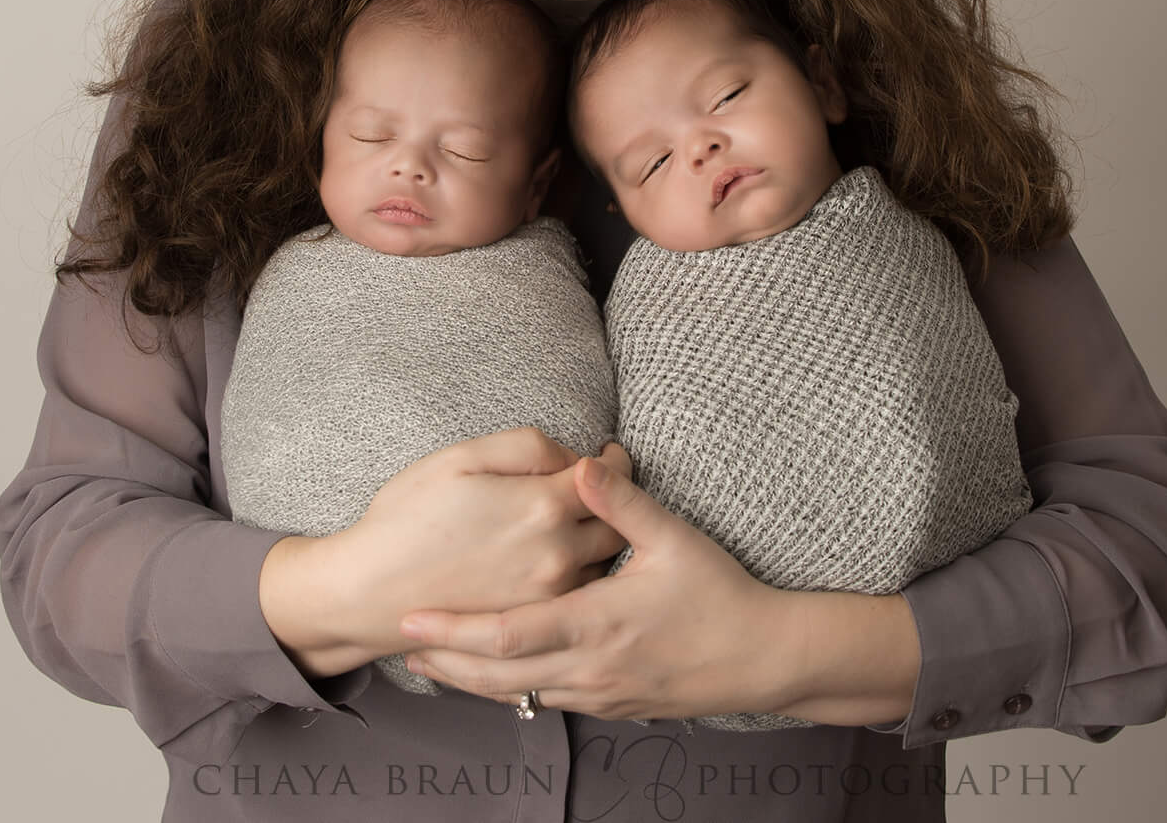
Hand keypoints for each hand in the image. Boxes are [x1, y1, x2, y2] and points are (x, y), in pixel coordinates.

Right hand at [336, 427, 633, 656]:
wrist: (369, 591)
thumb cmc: (408, 518)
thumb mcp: (460, 457)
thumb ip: (527, 445)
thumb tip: (572, 454)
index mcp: (542, 507)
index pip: (610, 479)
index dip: (616, 462)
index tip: (612, 454)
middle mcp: (557, 556)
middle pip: (617, 525)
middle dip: (616, 502)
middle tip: (603, 489)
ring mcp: (548, 598)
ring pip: (604, 565)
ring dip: (602, 542)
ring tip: (582, 524)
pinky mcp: (535, 627)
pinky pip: (579, 598)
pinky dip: (582, 578)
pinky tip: (560, 562)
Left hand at [397, 453, 796, 722]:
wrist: (764, 658)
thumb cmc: (721, 595)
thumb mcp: (674, 539)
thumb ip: (622, 503)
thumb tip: (584, 462)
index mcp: (595, 624)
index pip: (506, 636)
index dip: (452, 631)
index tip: (412, 619)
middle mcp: (589, 668)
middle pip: (497, 678)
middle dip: (445, 664)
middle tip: (402, 646)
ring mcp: (600, 694)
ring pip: (519, 696)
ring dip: (472, 681)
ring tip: (434, 662)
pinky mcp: (613, 705)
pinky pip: (548, 702)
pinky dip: (512, 690)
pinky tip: (496, 676)